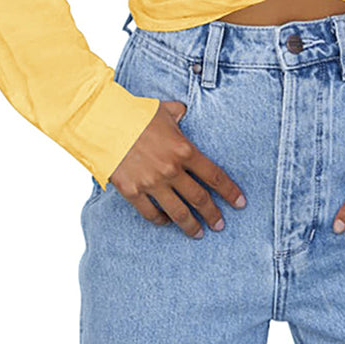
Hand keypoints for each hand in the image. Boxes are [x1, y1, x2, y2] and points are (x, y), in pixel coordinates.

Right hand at [109, 99, 246, 238]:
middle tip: (220, 225)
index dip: (230, 192)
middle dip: (213, 214)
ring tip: (198, 234)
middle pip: (200, 199)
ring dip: (191, 225)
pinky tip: (166, 222)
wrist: (104, 123)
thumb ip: (179, 114)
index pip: (214, 176)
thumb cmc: (136, 113)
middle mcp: (171, 170)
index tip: (240, 203)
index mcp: (184, 150)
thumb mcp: (164, 110)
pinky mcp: (132, 191)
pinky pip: (151, 213)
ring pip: (178, 212)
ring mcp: (152, 183)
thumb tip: (184, 111)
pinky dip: (161, 220)